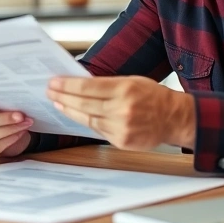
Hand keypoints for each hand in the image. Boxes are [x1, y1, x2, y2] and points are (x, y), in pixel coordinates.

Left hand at [46, 76, 195, 150]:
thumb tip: (80, 85)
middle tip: (49, 92)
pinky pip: (98, 131)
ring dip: (70, 111)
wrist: (174, 118)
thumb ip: (108, 84)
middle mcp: (122, 109)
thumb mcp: (132, 81)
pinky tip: (76, 116)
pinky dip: (86, 123)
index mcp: (125, 89)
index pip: (88, 87)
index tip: (54, 82)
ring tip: (58, 103)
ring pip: (87, 119)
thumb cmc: (153, 96)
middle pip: (84, 104)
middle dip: (63, 97)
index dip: (67, 85)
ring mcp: (121, 127)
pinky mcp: (121, 141)